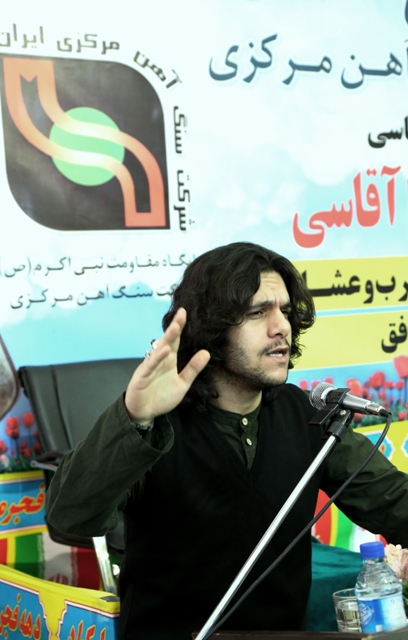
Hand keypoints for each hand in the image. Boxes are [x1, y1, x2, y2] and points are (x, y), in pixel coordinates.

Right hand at [124, 308, 209, 423]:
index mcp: (169, 361)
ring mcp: (149, 367)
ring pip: (159, 350)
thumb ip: (193, 369)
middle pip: (167, 341)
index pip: (175, 341)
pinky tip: (165, 350)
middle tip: (181, 313)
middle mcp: (159, 360)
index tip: (184, 313)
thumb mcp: (182, 384)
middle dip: (174, 327)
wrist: (144, 413)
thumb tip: (207, 352)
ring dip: (167, 338)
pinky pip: (150, 366)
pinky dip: (157, 358)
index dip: (179, 327)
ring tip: (176, 326)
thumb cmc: (161, 397)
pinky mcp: (142, 377)